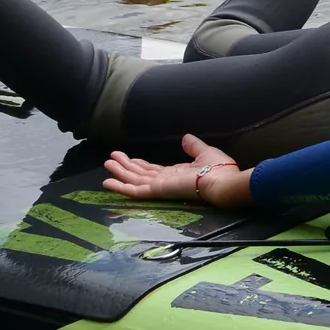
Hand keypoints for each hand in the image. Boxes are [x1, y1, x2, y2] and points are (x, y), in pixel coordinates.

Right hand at [104, 133, 252, 205]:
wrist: (223, 182)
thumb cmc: (219, 169)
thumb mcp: (205, 153)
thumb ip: (193, 146)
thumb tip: (185, 137)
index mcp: (177, 174)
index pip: (153, 171)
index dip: (139, 164)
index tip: (127, 158)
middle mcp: (166, 182)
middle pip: (140, 175)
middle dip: (125, 167)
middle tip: (110, 159)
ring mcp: (161, 187)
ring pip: (134, 181)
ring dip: (120, 173)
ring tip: (106, 164)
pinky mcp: (158, 191)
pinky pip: (135, 190)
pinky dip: (120, 187)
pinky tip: (107, 181)